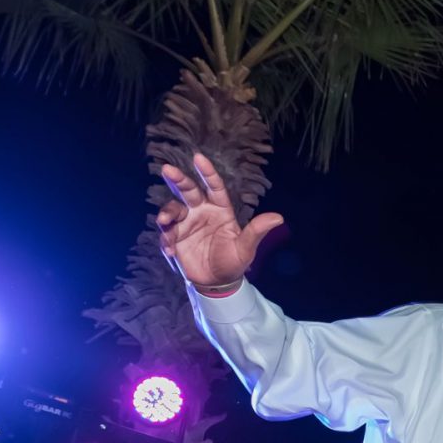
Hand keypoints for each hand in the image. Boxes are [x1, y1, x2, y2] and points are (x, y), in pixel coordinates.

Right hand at [156, 152, 284, 288]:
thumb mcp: (246, 248)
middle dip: (178, 179)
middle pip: (188, 191)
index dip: (207, 173)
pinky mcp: (175, 237)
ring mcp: (187, 224)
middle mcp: (202, 212)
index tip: (198, 158)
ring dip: (167, 213)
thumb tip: (279, 218)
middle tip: (167, 169)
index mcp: (220, 210)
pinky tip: (171, 251)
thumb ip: (256, 231)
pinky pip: (166, 233)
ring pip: (173, 209)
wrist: (218, 283)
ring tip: (164, 222)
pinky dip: (165, 240)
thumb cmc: (234, 262)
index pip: (214, 187)